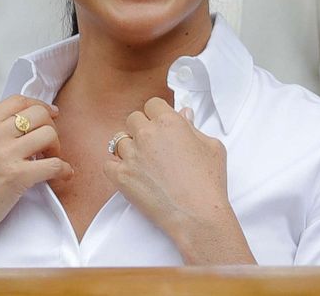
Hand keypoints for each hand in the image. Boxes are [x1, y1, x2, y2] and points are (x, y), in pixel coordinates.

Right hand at [0, 95, 73, 266]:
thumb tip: (21, 124)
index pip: (18, 100)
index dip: (39, 106)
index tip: (50, 114)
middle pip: (38, 114)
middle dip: (50, 127)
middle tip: (48, 144)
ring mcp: (5, 154)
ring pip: (49, 134)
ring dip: (56, 147)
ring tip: (50, 160)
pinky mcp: (17, 176)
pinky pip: (55, 164)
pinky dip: (64, 169)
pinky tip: (62, 175)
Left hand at [104, 97, 253, 263]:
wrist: (198, 216)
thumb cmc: (209, 183)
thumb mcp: (212, 147)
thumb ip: (194, 127)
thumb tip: (184, 113)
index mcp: (169, 123)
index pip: (152, 104)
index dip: (157, 115)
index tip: (160, 126)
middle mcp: (147, 134)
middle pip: (133, 119)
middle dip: (141, 129)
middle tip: (153, 146)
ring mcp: (131, 154)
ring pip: (119, 140)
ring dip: (129, 149)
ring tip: (144, 164)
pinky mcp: (120, 175)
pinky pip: (108, 163)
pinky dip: (116, 168)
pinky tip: (130, 174)